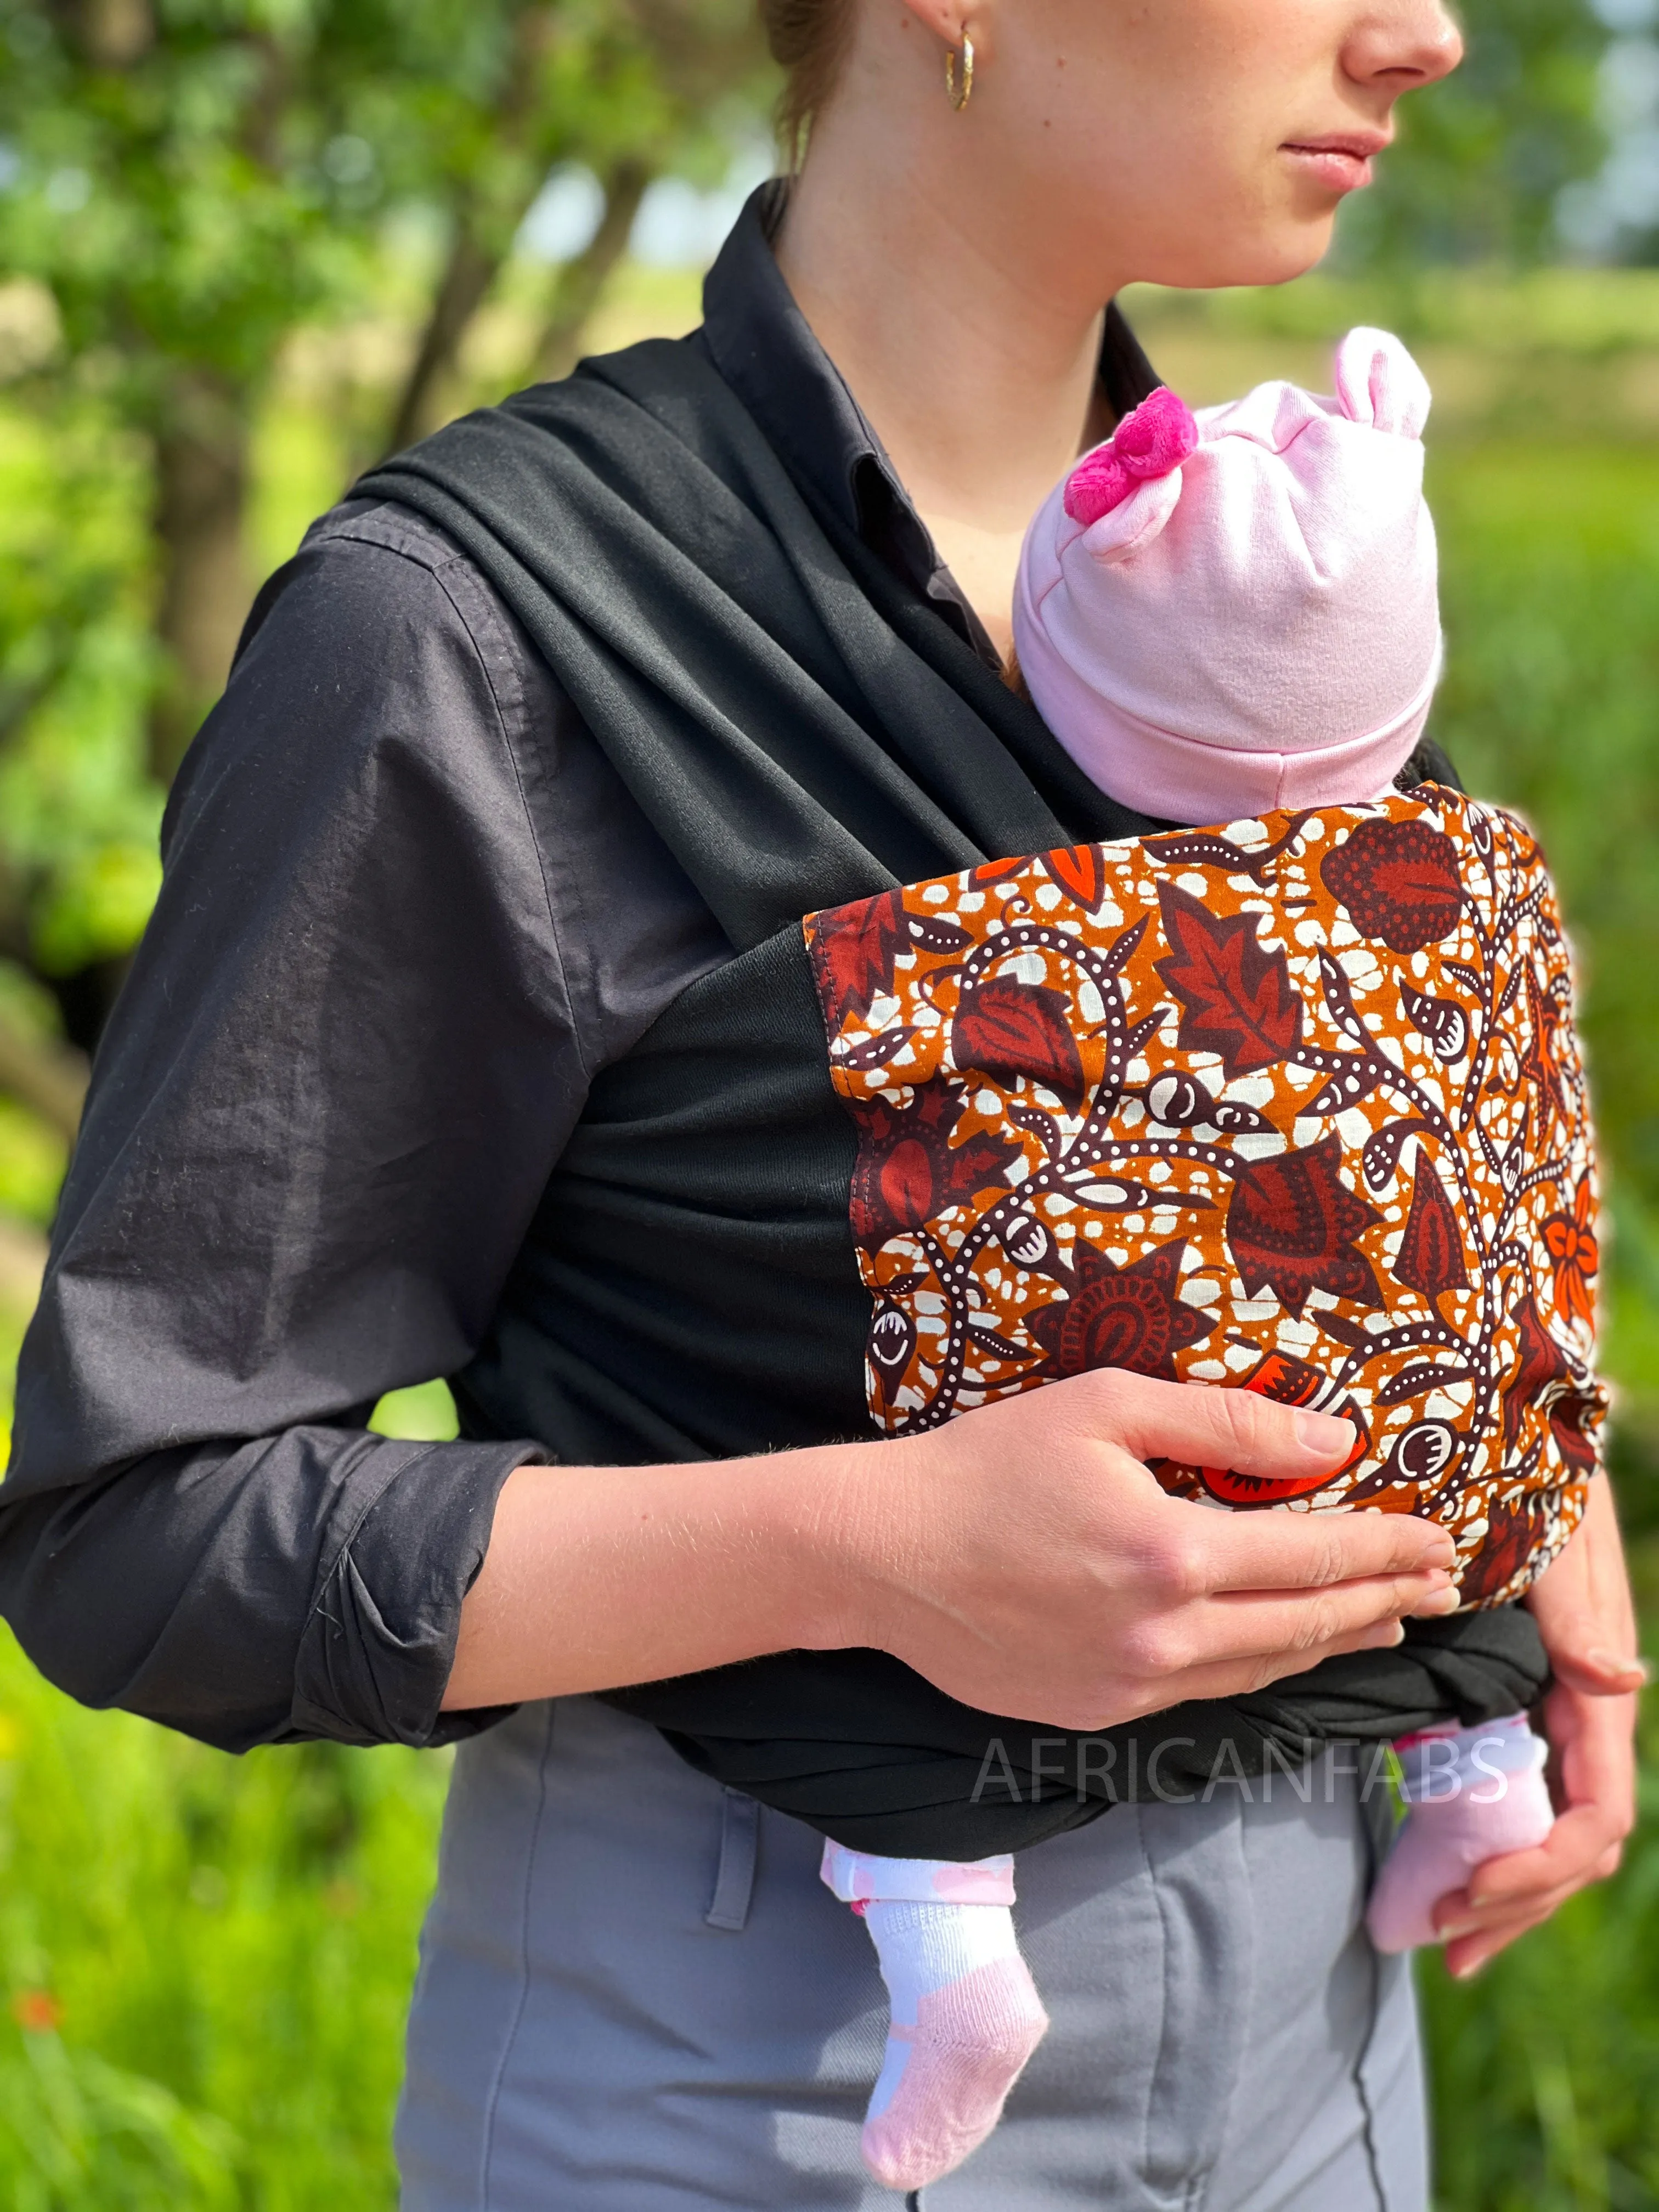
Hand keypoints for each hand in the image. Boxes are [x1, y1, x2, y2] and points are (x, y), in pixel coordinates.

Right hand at [831, 1366, 1459, 1730]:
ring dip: (1333, 1641)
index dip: (1387, 1547)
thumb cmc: (987, 1462)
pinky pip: (1206, 1692)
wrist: (881, 1554)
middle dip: (1382, 1599)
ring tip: (1382, 1618)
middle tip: (1436, 1583)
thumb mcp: (1105, 1406)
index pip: (1316, 1556)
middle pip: (1307, 1623)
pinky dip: (1261, 1668)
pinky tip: (1281, 1647)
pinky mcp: (1099, 1714)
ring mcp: (1132, 1686)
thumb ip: (1226, 1421)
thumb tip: (1335, 1440)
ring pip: (1264, 1669)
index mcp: (1172, 1553)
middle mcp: (1164, 1635)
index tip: (1438, 1538)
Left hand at [1433, 1477, 1643, 1976]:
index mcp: (1591, 1697)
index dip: (1541, 1868)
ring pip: (1543, 1833)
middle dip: (1512, 1902)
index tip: (1470, 1888)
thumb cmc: (1535, 1491)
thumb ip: (1580, 1617)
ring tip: (1438, 1931)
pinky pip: (1512, 1797)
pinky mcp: (1510, 1708)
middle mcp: (1577, 1719)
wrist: (1514, 1444)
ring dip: (1500, 1891)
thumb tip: (1619, 1682)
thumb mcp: (1559, 1546)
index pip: (1591, 1816)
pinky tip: (1440, 1874)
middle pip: (1567, 1847)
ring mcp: (1547, 1719)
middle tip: (1440, 1939)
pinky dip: (1485, 1845)